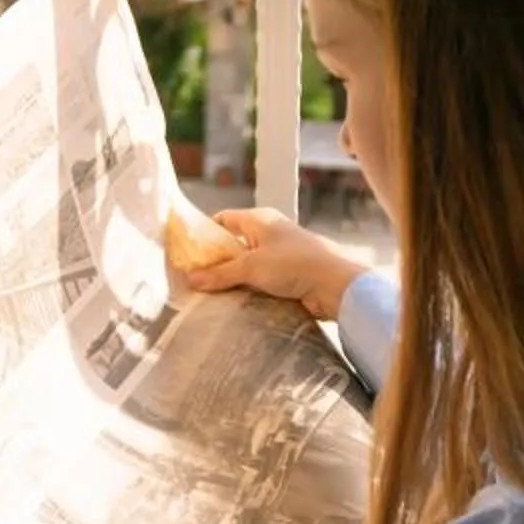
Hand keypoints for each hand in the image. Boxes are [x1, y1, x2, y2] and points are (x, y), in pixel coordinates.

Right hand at [182, 207, 369, 322]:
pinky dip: (250, 290)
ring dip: (234, 279)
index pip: (225, 220)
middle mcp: (270, 233)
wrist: (335, 285)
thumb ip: (220, 273)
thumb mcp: (251, 267)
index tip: (187, 251)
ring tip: (211, 296)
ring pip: (249, 266)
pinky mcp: (290, 276)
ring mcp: (281, 255)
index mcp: (260, 220)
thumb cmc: (294, 264)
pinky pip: (262, 281)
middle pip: (235, 244)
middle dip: (217, 262)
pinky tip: (236, 304)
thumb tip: (190, 279)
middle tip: (195, 279)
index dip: (205, 233)